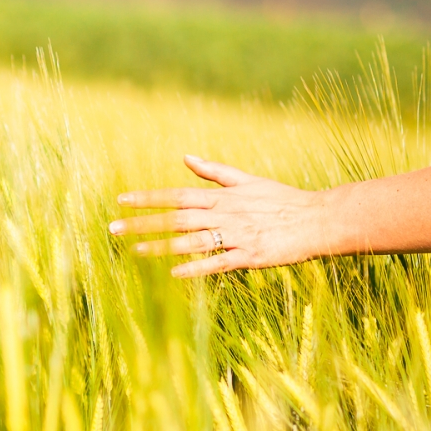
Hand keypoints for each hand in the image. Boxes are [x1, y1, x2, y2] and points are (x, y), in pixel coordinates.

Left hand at [109, 155, 322, 277]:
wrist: (317, 219)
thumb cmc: (282, 199)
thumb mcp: (248, 180)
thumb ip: (214, 171)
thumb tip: (186, 157)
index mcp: (222, 196)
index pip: (177, 195)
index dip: (148, 198)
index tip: (122, 200)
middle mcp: (225, 214)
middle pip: (177, 218)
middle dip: (144, 222)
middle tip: (114, 228)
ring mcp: (236, 236)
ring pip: (192, 241)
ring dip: (162, 246)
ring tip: (135, 251)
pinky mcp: (249, 256)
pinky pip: (217, 263)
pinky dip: (195, 267)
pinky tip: (173, 274)